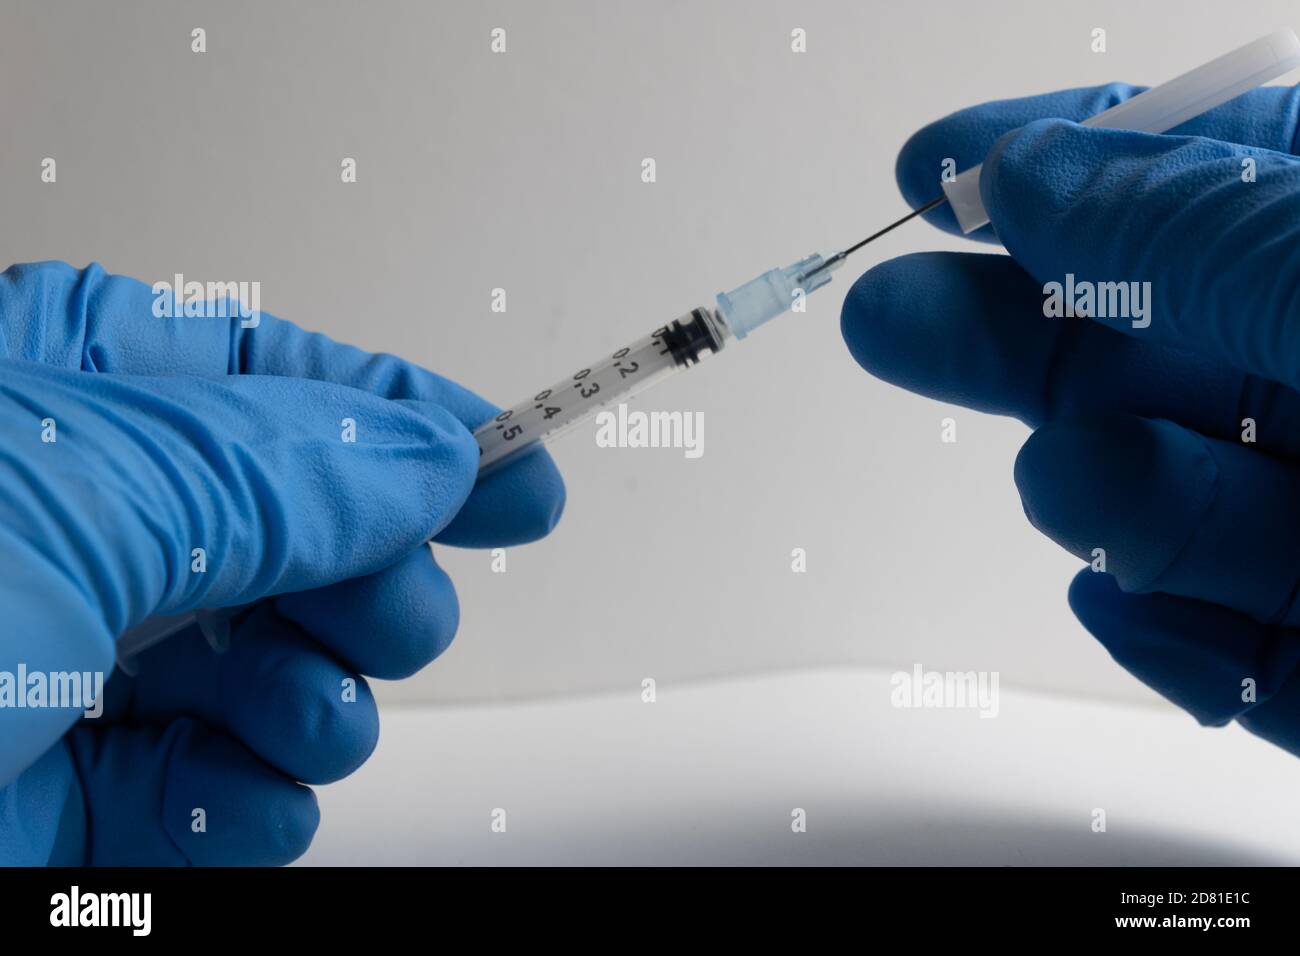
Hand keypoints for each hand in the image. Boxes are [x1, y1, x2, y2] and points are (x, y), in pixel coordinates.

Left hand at [0, 261, 564, 863]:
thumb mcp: (82, 498)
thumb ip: (279, 469)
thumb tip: (430, 456)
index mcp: (65, 392)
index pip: (288, 383)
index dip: (413, 422)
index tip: (522, 464)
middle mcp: (81, 521)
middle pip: (310, 536)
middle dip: (371, 587)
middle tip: (378, 613)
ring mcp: (73, 661)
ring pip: (281, 668)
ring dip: (322, 707)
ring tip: (301, 722)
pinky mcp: (66, 795)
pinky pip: (218, 791)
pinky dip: (254, 805)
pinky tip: (242, 800)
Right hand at [842, 84, 1299, 755]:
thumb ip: (1184, 230)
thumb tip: (1029, 168)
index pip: (1185, 181)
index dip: (1051, 160)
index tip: (933, 160)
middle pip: (1135, 346)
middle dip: (1003, 334)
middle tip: (887, 314)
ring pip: (1152, 498)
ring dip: (1095, 492)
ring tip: (1080, 480)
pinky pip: (1201, 644)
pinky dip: (1158, 629)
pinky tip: (1140, 604)